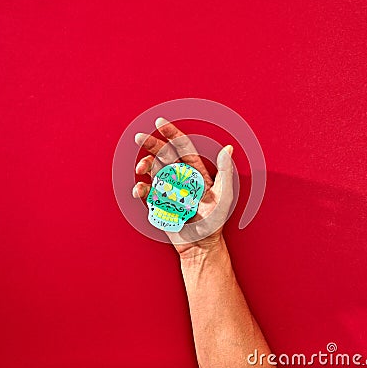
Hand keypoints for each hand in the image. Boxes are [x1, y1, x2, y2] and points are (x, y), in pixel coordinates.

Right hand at [132, 118, 233, 257]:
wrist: (201, 245)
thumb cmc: (215, 221)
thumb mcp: (224, 196)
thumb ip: (225, 172)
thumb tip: (228, 148)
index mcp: (195, 172)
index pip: (182, 147)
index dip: (172, 134)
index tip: (159, 122)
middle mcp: (180, 177)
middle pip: (164, 155)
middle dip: (152, 144)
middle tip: (139, 137)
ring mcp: (168, 189)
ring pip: (153, 170)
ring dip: (145, 165)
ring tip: (141, 168)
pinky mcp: (159, 203)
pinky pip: (147, 191)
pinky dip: (141, 188)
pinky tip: (139, 189)